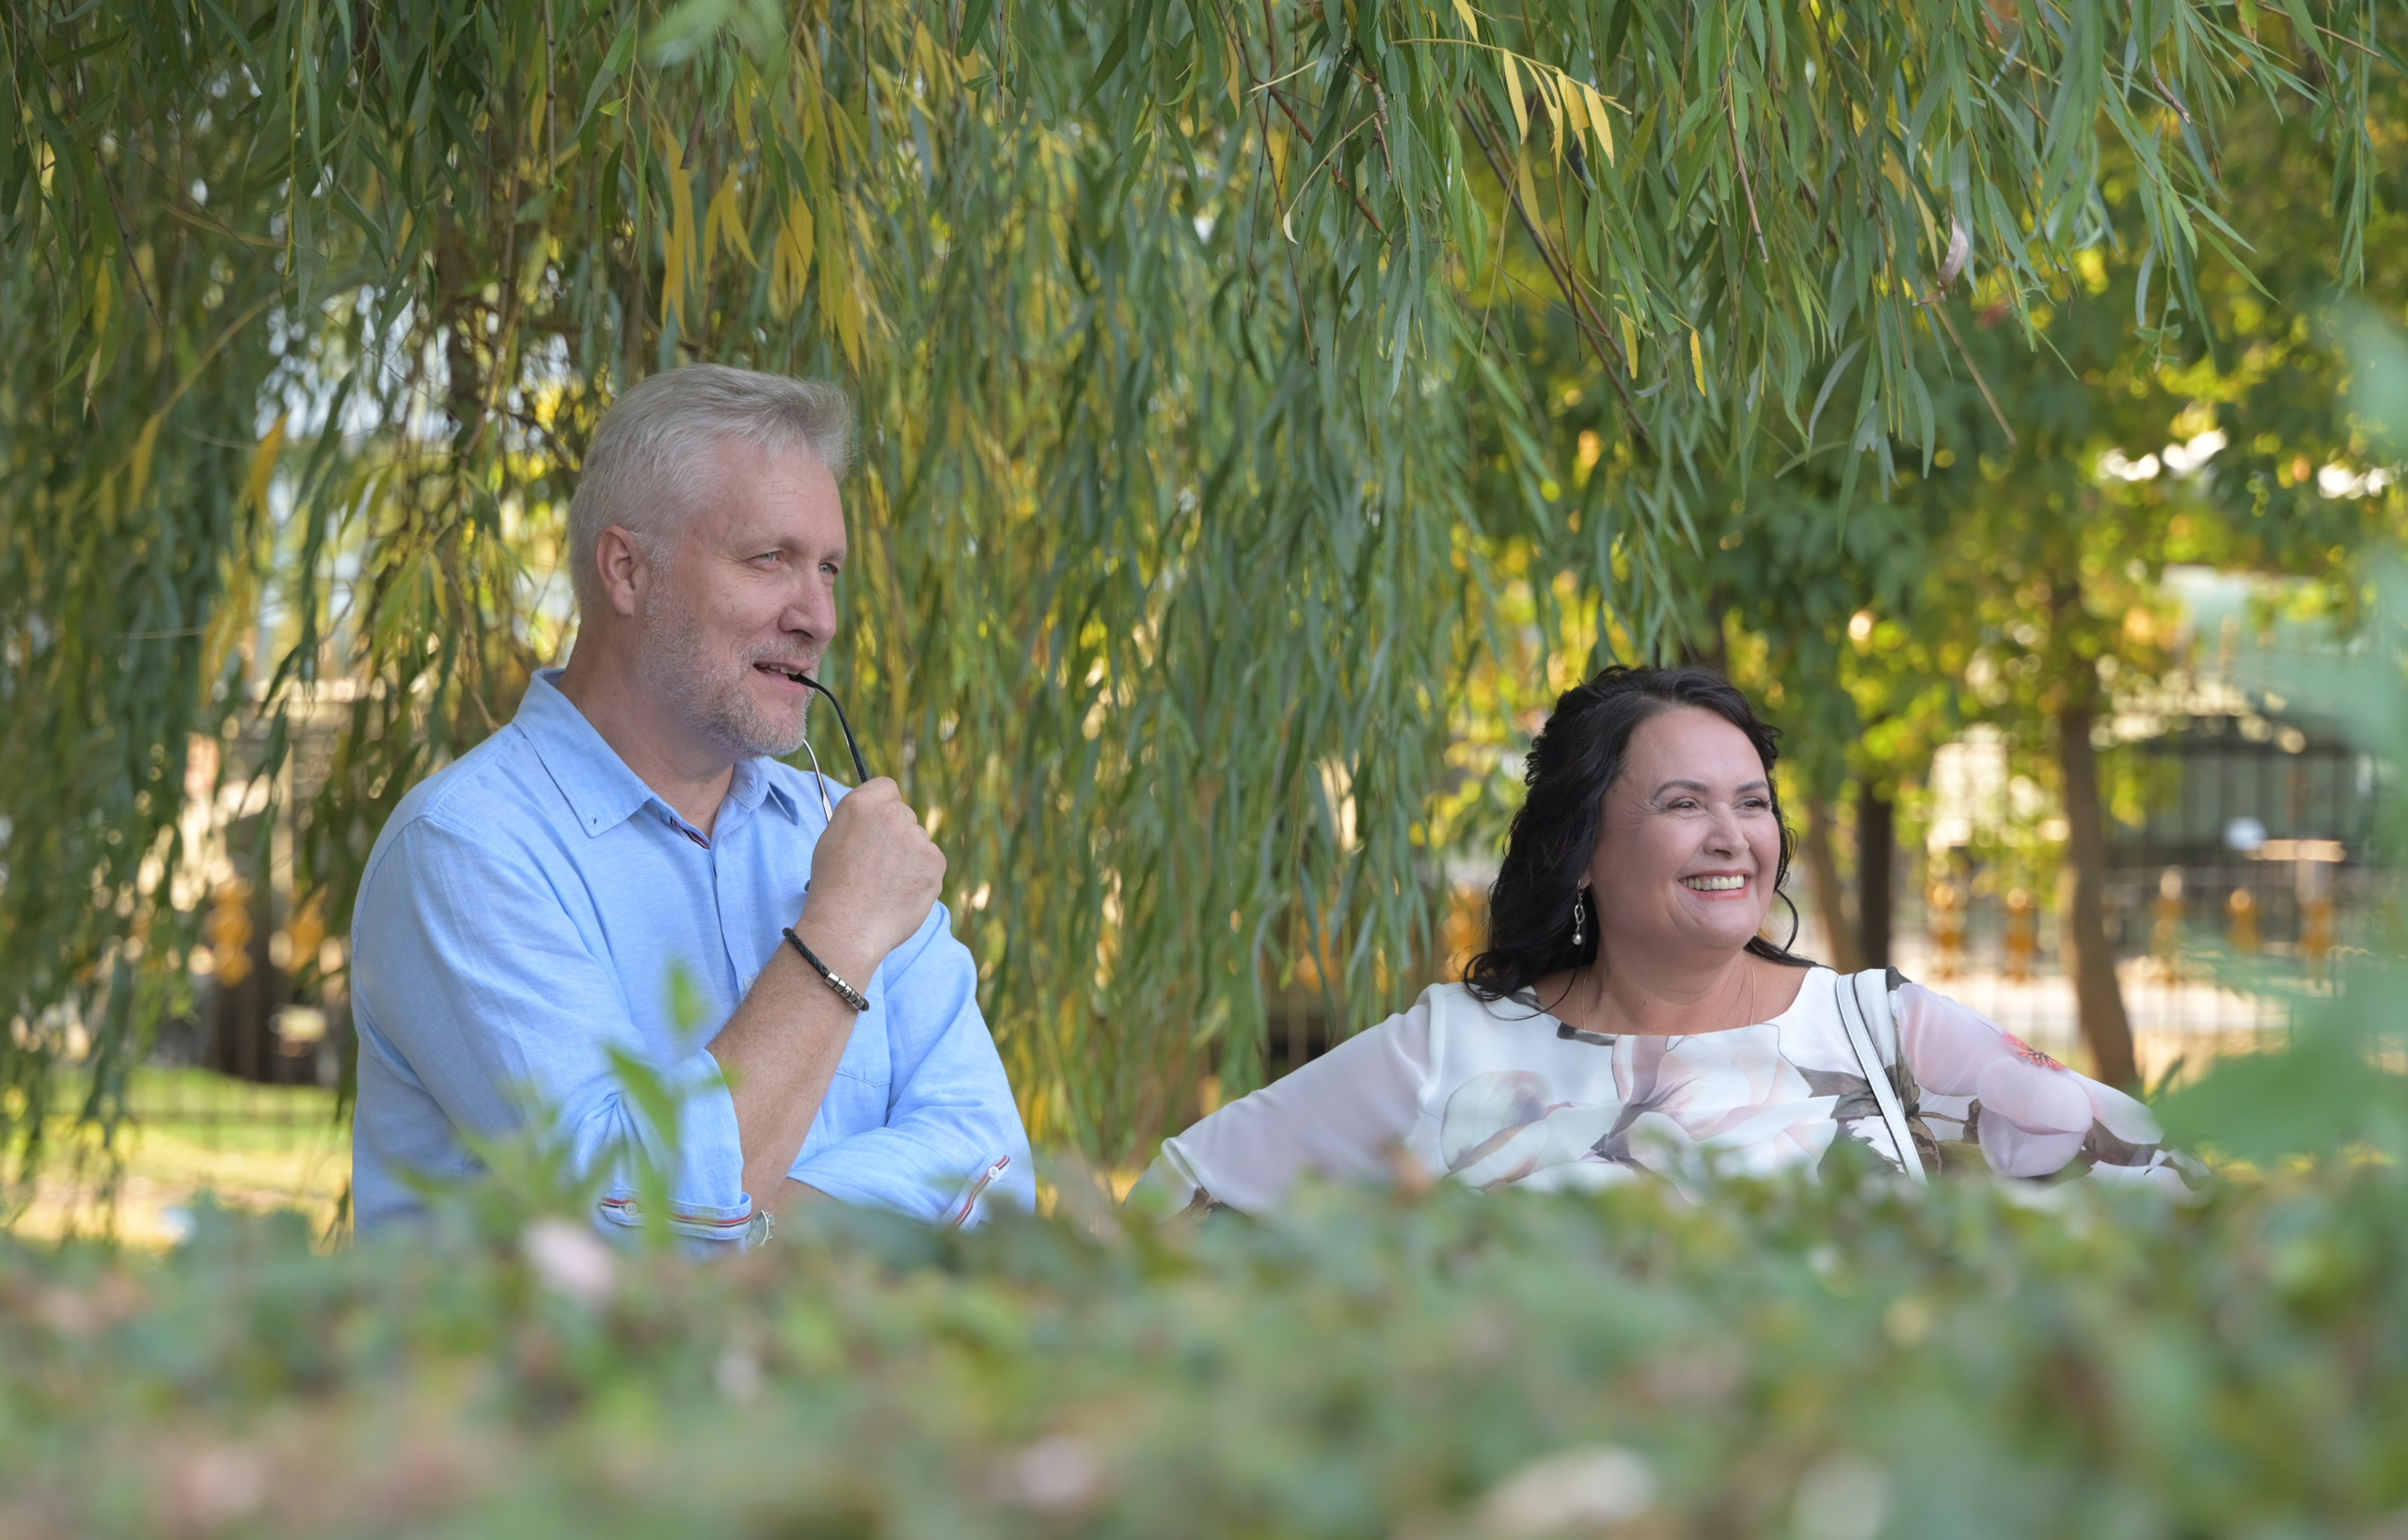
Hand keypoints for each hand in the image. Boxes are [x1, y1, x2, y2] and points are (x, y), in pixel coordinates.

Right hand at [796, 778, 945, 977]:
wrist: (847, 927)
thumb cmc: (832, 887)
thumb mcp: (832, 839)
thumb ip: (859, 819)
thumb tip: (878, 816)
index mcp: (862, 804)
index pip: (887, 787)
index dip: (883, 806)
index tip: (878, 825)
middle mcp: (892, 814)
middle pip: (905, 815)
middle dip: (897, 834)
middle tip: (878, 864)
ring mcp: (917, 838)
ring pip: (919, 840)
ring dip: (910, 856)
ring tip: (886, 884)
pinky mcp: (936, 862)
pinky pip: (932, 862)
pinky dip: (922, 875)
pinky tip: (901, 892)